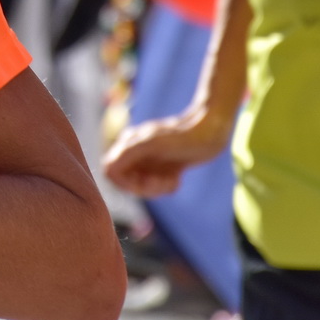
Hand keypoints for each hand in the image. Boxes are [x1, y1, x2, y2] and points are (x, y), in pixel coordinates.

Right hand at [102, 114, 228, 196]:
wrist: (212, 130)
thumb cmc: (183, 135)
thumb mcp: (153, 143)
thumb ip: (127, 153)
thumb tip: (107, 168)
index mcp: (128, 144)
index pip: (111, 171)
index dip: (125, 183)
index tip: (145, 180)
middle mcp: (136, 152)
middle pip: (126, 182)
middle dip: (145, 187)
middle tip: (164, 181)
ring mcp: (150, 160)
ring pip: (142, 187)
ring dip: (157, 189)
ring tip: (174, 180)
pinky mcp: (164, 167)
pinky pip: (157, 187)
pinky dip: (166, 187)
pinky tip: (178, 178)